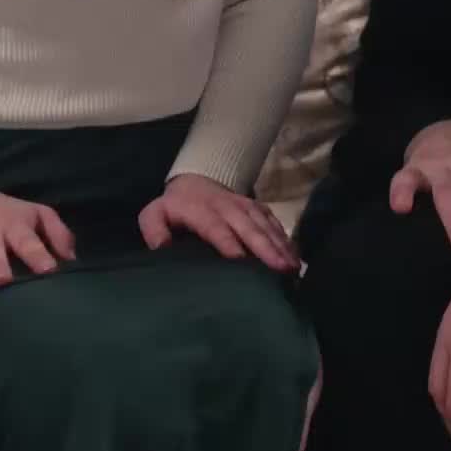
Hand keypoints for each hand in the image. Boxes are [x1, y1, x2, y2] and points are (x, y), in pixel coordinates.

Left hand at [139, 174, 299, 273]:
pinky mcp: (259, 209)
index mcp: (200, 211)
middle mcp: (228, 207)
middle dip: (266, 248)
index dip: (228, 242)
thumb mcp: (154, 214)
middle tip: (281, 269)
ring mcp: (246, 207)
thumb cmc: (175, 207)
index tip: (240, 261)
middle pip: (248, 227)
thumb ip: (154, 230)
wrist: (197, 181)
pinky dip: (286, 240)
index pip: (216, 227)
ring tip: (293, 268)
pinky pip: (274, 224)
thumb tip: (162, 249)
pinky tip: (295, 258)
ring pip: (265, 225)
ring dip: (281, 246)